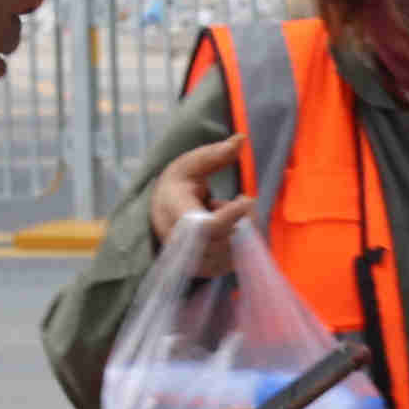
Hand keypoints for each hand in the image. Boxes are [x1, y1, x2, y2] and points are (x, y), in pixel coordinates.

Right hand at [145, 135, 252, 251]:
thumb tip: (241, 138)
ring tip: (231, 213)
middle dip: (244, 221)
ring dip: (243, 232)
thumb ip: (215, 154)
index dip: (230, 216)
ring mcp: (192, 260)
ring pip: (232, 255)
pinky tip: (232, 228)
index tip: (247, 198)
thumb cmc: (178, 184)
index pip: (204, 225)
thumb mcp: (191, 164)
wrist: (162, 211)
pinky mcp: (205, 270)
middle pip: (224, 241)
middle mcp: (179, 243)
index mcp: (173, 213)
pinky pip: (235, 262)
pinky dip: (242, 243)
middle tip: (246, 202)